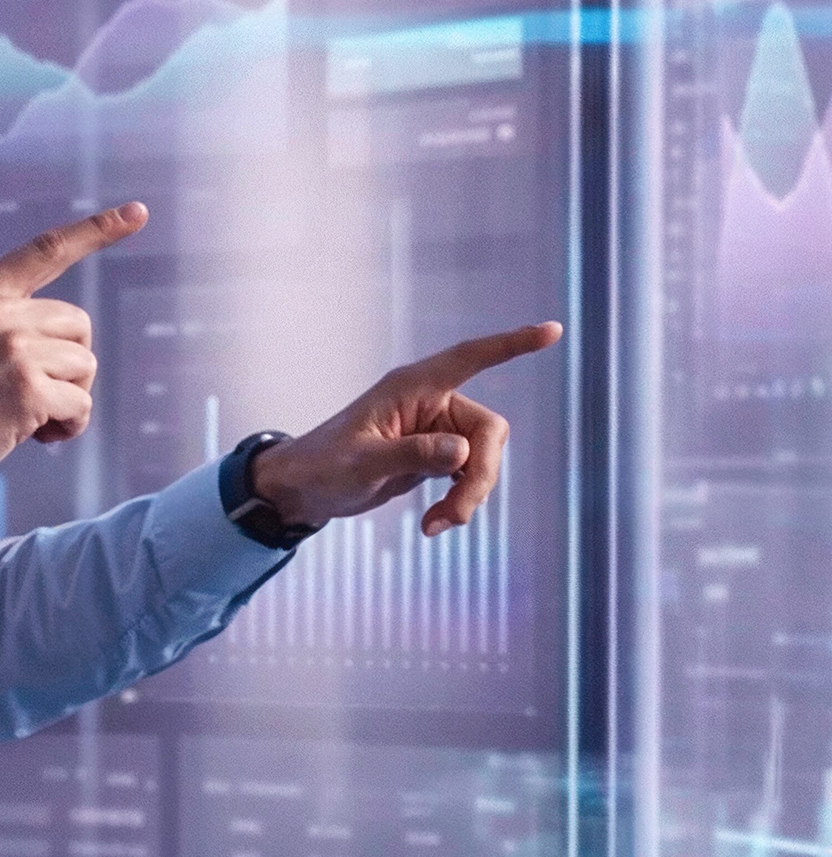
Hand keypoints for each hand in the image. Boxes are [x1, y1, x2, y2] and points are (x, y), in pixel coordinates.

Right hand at [0, 202, 142, 501]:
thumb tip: (49, 342)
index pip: (45, 250)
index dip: (97, 231)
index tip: (138, 212)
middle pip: (77, 323)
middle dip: (68, 362)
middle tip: (39, 397)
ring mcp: (12, 347)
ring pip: (82, 364)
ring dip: (68, 397)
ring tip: (31, 422)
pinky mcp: (26, 388)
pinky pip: (79, 404)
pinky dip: (69, 426)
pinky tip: (40, 438)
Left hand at [248, 322, 562, 537]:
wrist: (303, 491)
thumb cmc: (321, 467)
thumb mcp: (361, 464)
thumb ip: (411, 455)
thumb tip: (462, 450)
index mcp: (411, 388)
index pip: (470, 358)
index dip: (511, 344)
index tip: (554, 331)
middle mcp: (430, 403)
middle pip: (489, 432)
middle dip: (480, 476)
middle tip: (455, 516)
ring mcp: (436, 430)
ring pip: (484, 458)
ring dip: (470, 495)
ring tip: (435, 525)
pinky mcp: (436, 456)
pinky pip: (469, 476)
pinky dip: (459, 501)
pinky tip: (434, 524)